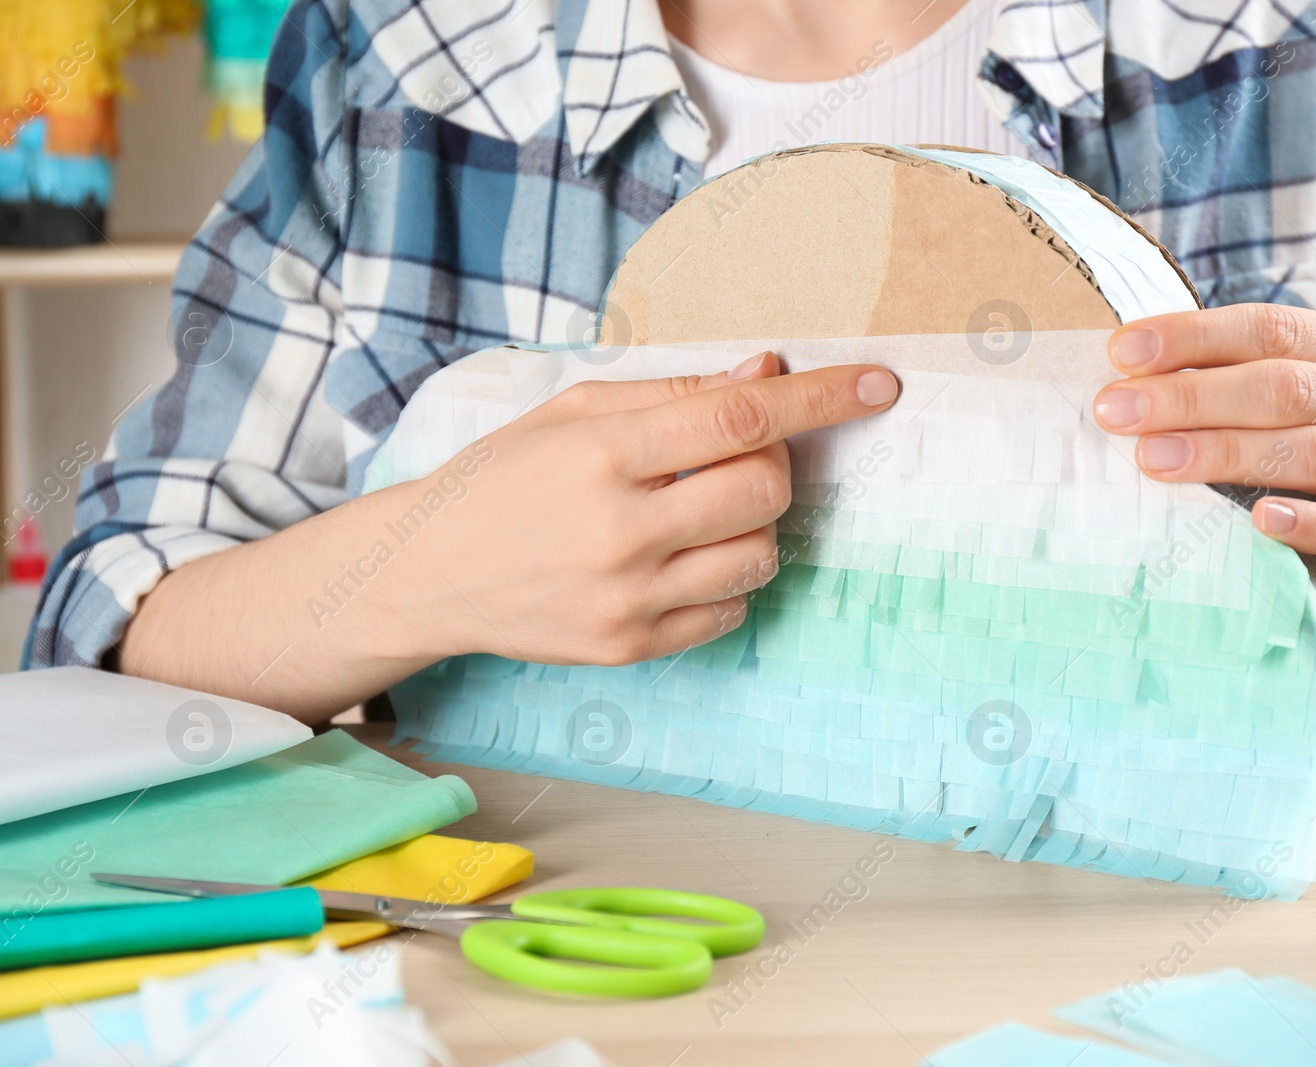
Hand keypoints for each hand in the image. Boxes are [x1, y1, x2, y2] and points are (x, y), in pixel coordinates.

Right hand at [394, 351, 898, 665]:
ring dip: (754, 523)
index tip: (880, 384)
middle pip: (766, 489)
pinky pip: (731, 608)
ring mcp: (627, 597)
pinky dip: (727, 575)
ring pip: (760, 553)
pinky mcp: (630, 647)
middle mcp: (619, 529)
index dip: (821, 396)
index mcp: (602, 452)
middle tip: (731, 459)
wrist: (427, 572)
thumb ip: (674, 393)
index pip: (739, 417)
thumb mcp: (573, 411)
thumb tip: (768, 373)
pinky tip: (679, 557)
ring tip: (699, 511)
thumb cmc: (503, 477)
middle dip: (772, 464)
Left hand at [1090, 303, 1315, 707]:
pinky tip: (1261, 520)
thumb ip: (1251, 389)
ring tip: (1155, 460)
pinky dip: (1314, 523)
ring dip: (1229, 453)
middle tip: (1115, 411)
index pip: (1273, 328)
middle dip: (1192, 395)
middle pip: (1286, 387)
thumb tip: (1131, 380)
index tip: (1121, 350)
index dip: (1196, 335)